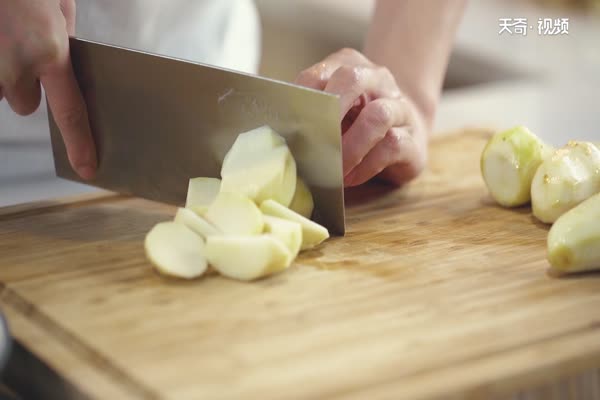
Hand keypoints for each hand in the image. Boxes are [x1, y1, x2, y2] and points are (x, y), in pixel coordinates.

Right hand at [0, 0, 96, 179]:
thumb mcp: (58, 3)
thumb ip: (62, 37)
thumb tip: (63, 56)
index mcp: (49, 53)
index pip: (70, 112)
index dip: (79, 143)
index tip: (87, 166)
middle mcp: (14, 66)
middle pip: (24, 103)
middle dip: (24, 86)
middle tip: (21, 50)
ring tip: (2, 37)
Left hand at [295, 48, 427, 187]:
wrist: (406, 135)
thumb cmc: (357, 125)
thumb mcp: (333, 113)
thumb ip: (310, 115)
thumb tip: (275, 132)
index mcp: (350, 67)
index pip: (320, 74)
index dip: (302, 97)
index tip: (286, 123)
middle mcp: (378, 80)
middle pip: (353, 79)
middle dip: (330, 108)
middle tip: (314, 138)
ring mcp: (399, 108)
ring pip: (378, 115)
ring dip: (350, 146)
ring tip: (333, 169)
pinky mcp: (413, 140)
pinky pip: (391, 146)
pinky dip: (365, 166)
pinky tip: (349, 179)